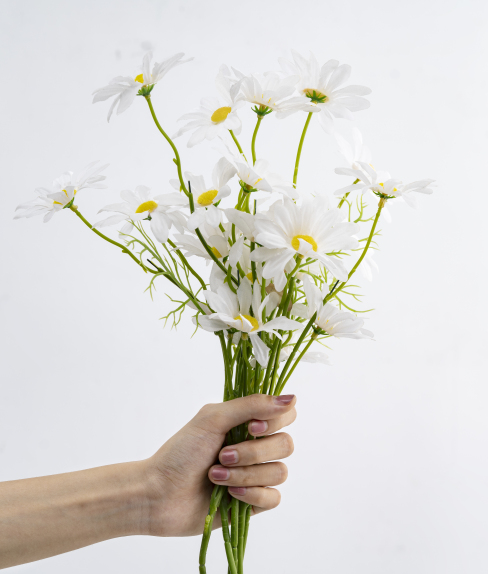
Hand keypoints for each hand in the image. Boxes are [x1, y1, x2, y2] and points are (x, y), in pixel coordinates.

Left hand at [143, 393, 296, 536]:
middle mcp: (255, 446)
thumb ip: (252, 405)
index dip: (275, 422)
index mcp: (247, 423)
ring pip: (279, 472)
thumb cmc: (180, 453)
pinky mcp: (253, 503)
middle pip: (285, 445)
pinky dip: (251, 495)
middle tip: (222, 455)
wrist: (159, 495)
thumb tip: (291, 398)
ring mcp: (255, 475)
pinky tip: (229, 495)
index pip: (285, 415)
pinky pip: (273, 498)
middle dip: (253, 453)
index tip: (251, 428)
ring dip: (245, 475)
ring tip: (215, 476)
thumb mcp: (213, 419)